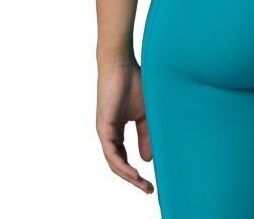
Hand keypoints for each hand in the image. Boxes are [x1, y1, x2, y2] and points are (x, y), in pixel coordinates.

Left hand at [96, 59, 153, 193]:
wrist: (122, 64)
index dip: (136, 172)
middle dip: (133, 179)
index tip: (150, 182)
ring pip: (114, 162)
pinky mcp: (104, 127)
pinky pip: (111, 153)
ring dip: (128, 176)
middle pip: (118, 164)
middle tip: (147, 189)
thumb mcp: (145, 114)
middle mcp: (109, 134)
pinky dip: (122, 165)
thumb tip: (147, 159)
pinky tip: (133, 172)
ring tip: (142, 184)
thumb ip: (145, 135)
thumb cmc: (134, 83)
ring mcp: (105, 131)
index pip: (124, 157)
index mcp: (117, 130)